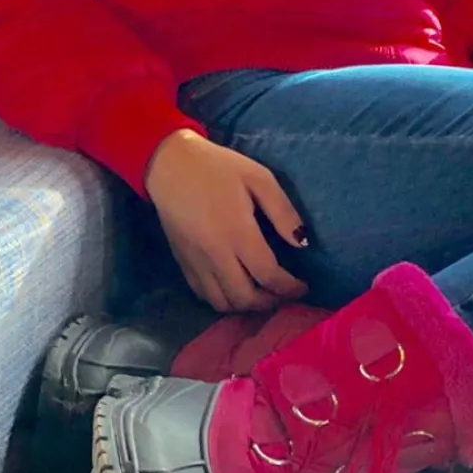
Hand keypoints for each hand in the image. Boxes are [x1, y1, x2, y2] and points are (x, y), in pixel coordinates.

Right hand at [144, 129, 310, 313]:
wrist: (169, 165)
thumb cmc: (218, 167)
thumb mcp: (259, 177)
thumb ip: (283, 211)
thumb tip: (302, 242)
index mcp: (237, 232)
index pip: (267, 275)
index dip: (289, 288)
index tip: (303, 288)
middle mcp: (215, 255)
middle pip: (245, 298)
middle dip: (270, 302)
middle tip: (285, 294)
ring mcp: (196, 263)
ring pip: (222, 303)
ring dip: (246, 307)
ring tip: (263, 295)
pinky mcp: (182, 263)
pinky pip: (204, 295)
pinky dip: (223, 301)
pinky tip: (235, 289)